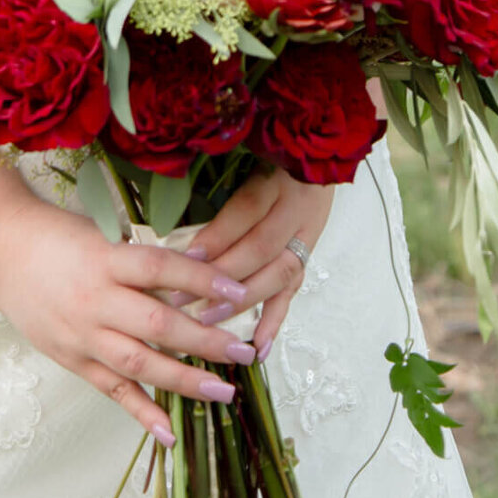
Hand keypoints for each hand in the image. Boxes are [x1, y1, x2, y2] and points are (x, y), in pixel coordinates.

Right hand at [0, 197, 262, 443]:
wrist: (0, 252)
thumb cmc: (55, 235)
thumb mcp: (101, 234)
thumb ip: (140, 259)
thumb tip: (194, 272)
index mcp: (106, 259)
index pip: (161, 267)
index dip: (201, 278)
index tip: (238, 290)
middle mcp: (96, 300)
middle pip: (158, 323)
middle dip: (205, 340)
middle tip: (244, 352)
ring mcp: (83, 334)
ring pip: (139, 363)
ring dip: (184, 380)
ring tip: (223, 390)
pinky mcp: (73, 359)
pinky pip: (111, 390)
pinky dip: (141, 413)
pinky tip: (170, 432)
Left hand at [187, 166, 334, 359]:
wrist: (319, 154)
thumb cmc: (271, 150)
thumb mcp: (246, 150)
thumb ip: (218, 174)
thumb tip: (178, 210)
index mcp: (279, 174)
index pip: (248, 208)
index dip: (219, 234)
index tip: (186, 257)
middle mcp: (296, 207)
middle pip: (262, 247)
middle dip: (221, 276)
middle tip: (182, 298)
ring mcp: (306, 235)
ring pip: (279, 273)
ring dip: (244, 300)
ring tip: (210, 322)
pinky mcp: (308, 255)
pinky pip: (293, 290)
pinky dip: (276, 319)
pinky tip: (259, 347)